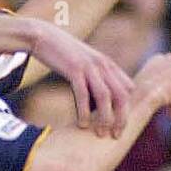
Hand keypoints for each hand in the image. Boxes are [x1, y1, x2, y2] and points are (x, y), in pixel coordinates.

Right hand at [27, 21, 133, 135]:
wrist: (42, 35)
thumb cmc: (61, 52)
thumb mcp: (84, 61)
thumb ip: (95, 75)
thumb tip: (97, 99)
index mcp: (107, 63)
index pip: (127, 89)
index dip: (126, 108)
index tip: (120, 124)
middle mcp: (102, 65)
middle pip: (121, 95)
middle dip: (121, 118)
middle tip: (115, 135)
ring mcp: (89, 67)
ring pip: (105, 97)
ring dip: (105, 118)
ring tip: (100, 134)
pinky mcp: (74, 69)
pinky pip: (83, 94)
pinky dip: (83, 111)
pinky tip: (81, 124)